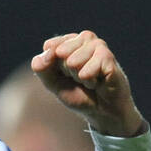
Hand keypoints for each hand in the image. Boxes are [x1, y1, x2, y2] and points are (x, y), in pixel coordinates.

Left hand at [30, 30, 144, 136]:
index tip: (66, 74)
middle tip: (79, 78)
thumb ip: (41, 67)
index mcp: (70, 41)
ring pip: (74, 60)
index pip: (50, 47)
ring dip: (78, 77)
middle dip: (66, 71)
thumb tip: (45, 53)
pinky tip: (98, 82)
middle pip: (61, 52)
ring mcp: (98, 46)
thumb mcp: (53, 83)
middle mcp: (85, 39)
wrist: (101, 111)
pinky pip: (88, 68)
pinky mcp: (109, 57)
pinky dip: (89, 81)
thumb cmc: (79, 93)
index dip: (54, 67)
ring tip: (89, 80)